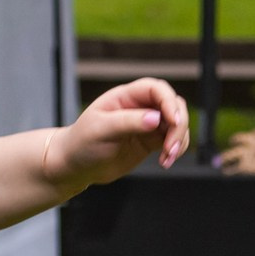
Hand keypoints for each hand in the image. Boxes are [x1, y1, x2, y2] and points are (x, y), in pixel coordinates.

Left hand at [45, 78, 187, 189]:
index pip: (155, 89)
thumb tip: (156, 118)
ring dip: (179, 140)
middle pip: (173, 104)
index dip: (169, 102)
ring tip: (167, 159)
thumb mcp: (100, 130)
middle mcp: (139, 107)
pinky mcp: (150, 141)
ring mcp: (146, 124)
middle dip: (178, 125)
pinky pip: (173, 139)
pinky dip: (176, 149)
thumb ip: (128, 122)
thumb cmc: (81, 143)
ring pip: (177, 123)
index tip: (173, 122)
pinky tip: (166, 162)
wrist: (75, 166)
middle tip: (170, 147)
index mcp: (125, 96)